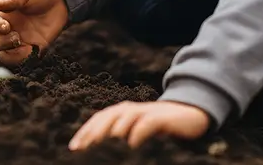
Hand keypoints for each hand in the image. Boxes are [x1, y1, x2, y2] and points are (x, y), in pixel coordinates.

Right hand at [0, 0, 67, 65]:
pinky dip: (25, 59)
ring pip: (5, 55)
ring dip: (11, 55)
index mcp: (4, 14)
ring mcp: (20, 40)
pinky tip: (33, 50)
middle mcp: (9, 29)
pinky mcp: (34, 48)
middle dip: (2, 43)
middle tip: (17, 37)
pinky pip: (24, 60)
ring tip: (25, 47)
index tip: (6, 26)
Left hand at [68, 101, 209, 150]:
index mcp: (122, 112)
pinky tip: (131, 144)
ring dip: (112, 130)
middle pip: (107, 117)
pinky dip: (137, 132)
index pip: (99, 119)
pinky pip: (146, 123)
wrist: (188, 115)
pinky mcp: (161, 118)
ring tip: (101, 144)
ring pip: (124, 117)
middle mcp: (131, 110)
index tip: (74, 147)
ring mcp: (146, 112)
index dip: (85, 131)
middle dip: (93, 131)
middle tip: (83, 147)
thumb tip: (99, 152)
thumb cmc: (159, 126)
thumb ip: (120, 138)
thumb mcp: (137, 131)